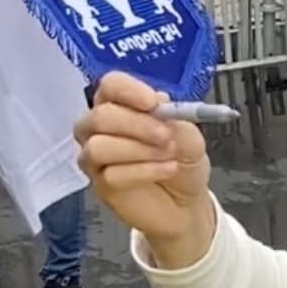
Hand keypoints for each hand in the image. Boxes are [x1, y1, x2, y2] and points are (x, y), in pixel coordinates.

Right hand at [74, 72, 213, 267]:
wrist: (187, 202)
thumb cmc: (182, 161)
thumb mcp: (190, 135)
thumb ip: (175, 117)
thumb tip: (159, 103)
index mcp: (121, 104)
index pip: (111, 86)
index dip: (128, 91)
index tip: (153, 103)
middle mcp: (100, 128)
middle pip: (100, 116)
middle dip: (136, 125)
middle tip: (166, 136)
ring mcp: (96, 157)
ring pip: (99, 147)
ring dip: (139, 150)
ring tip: (168, 156)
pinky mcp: (101, 185)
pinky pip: (111, 175)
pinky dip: (144, 171)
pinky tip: (165, 171)